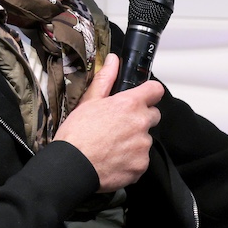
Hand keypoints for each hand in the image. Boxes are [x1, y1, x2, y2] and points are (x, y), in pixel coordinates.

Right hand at [55, 54, 164, 191]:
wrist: (72, 167)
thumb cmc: (77, 135)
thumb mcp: (88, 102)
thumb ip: (106, 79)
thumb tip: (113, 60)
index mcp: (129, 104)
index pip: (155, 90)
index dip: (149, 93)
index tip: (143, 97)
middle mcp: (141, 123)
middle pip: (153, 116)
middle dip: (140, 118)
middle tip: (119, 126)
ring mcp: (143, 146)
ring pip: (145, 139)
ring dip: (135, 141)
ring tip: (113, 146)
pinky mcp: (142, 165)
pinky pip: (141, 159)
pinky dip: (131, 160)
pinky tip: (114, 160)